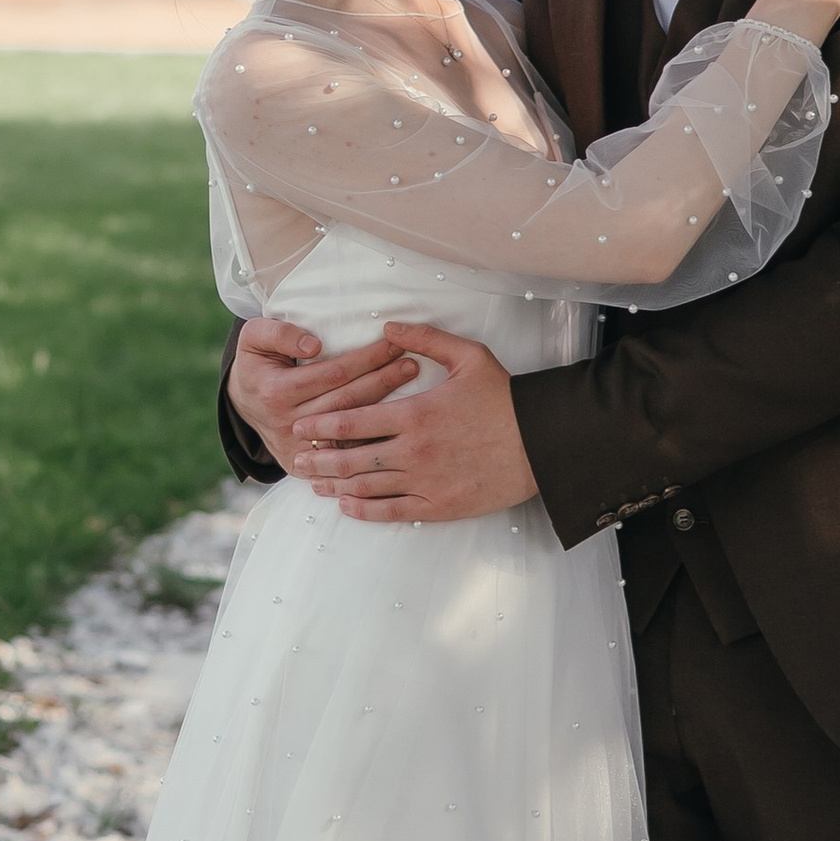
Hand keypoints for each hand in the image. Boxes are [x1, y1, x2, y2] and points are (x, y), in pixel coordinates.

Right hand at [228, 316, 423, 474]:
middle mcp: (288, 424)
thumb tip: (315, 344)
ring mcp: (298, 450)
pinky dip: (371, 441)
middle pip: (347, 402)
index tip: (393, 343)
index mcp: (276, 392)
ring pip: (351, 430)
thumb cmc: (257, 365)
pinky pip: (345, 455)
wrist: (244, 407)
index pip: (332, 374)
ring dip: (384, 408)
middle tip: (411, 363)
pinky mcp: (306, 467)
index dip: (366, 359)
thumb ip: (279, 332)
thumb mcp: (254, 338)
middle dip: (383, 380)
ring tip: (409, 386)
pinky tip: (396, 424)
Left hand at [292, 324, 536, 523]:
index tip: (301, 427)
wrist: (542, 442)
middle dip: (318, 459)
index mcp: (415, 413)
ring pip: (366, 488)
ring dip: (334, 486)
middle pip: (350, 458)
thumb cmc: (506, 398)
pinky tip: (347, 505)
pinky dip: (364, 511)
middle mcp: (413, 451)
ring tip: (314, 483)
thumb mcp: (469, 356)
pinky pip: (392, 513)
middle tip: (297, 459)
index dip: (321, 426)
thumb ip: (425, 339)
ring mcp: (425, 482)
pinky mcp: (440, 506)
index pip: (352, 421)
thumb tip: (387, 328)